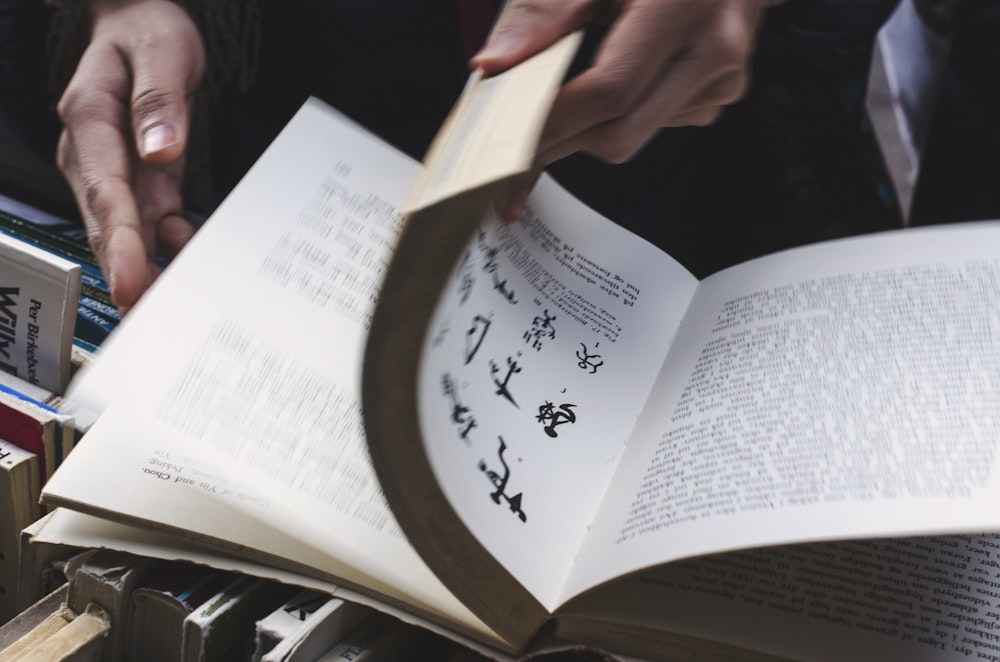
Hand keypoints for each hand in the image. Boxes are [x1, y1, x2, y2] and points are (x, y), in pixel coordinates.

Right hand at [56, 0, 204, 311]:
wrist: (140, 27)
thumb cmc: (147, 34)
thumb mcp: (161, 49)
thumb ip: (159, 99)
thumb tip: (160, 151)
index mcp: (90, 119)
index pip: (105, 190)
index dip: (120, 240)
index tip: (131, 280)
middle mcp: (93, 154)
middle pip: (110, 224)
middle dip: (128, 274)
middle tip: (150, 319)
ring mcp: (115, 172)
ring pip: (130, 233)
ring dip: (150, 272)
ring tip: (176, 311)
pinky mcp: (140, 182)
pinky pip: (154, 224)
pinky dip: (173, 248)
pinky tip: (196, 266)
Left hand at [471, 0, 775, 219]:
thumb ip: (545, 11)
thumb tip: (494, 63)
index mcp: (682, 6)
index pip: (609, 92)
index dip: (552, 121)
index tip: (506, 139)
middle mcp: (712, 49)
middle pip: (620, 133)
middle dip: (559, 143)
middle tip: (512, 144)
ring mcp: (722, 79)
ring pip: (633, 137)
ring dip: (587, 128)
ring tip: (564, 93)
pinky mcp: (720, 94)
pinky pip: (654, 126)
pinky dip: (620, 115)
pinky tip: (613, 81)